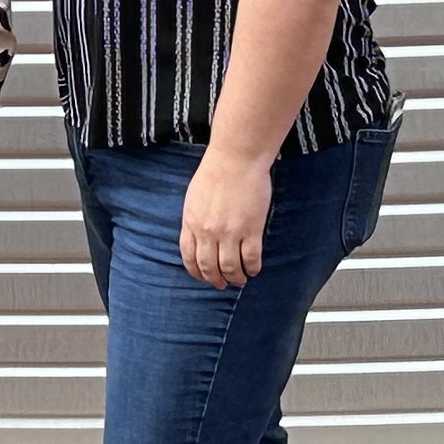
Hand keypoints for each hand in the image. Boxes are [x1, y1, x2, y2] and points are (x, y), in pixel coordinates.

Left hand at [178, 151, 273, 287]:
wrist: (236, 158)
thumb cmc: (216, 172)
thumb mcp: (194, 197)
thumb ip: (194, 219)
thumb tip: (198, 237)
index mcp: (191, 223)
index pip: (189, 257)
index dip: (197, 272)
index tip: (203, 277)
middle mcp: (208, 232)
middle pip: (209, 267)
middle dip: (215, 280)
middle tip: (222, 284)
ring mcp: (230, 232)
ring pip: (230, 268)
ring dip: (235, 278)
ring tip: (240, 279)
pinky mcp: (251, 230)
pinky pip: (251, 258)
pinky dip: (252, 268)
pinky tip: (254, 270)